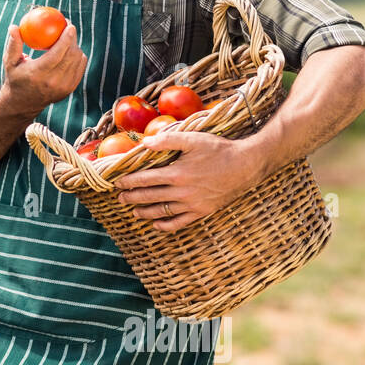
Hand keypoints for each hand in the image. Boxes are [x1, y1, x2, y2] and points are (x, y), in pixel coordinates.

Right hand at [1, 22, 86, 117]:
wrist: (23, 103)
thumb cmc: (15, 78)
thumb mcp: (10, 62)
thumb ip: (13, 44)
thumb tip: (14, 27)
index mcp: (38, 73)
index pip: (58, 54)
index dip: (66, 38)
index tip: (69, 25)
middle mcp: (53, 82)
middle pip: (71, 55)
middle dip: (73, 39)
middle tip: (69, 27)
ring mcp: (63, 87)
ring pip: (77, 61)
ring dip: (75, 47)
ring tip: (68, 40)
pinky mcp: (69, 89)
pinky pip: (80, 68)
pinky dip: (78, 57)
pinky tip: (70, 51)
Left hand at [112, 130, 263, 231]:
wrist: (246, 165)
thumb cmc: (219, 149)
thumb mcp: (193, 139)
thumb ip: (167, 140)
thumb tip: (144, 142)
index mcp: (177, 173)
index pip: (145, 179)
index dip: (129, 181)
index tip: (117, 183)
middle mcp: (182, 192)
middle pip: (150, 197)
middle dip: (132, 198)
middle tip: (120, 198)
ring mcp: (192, 204)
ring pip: (162, 211)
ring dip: (145, 212)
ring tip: (134, 212)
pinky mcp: (203, 211)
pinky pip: (180, 222)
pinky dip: (166, 225)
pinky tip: (156, 224)